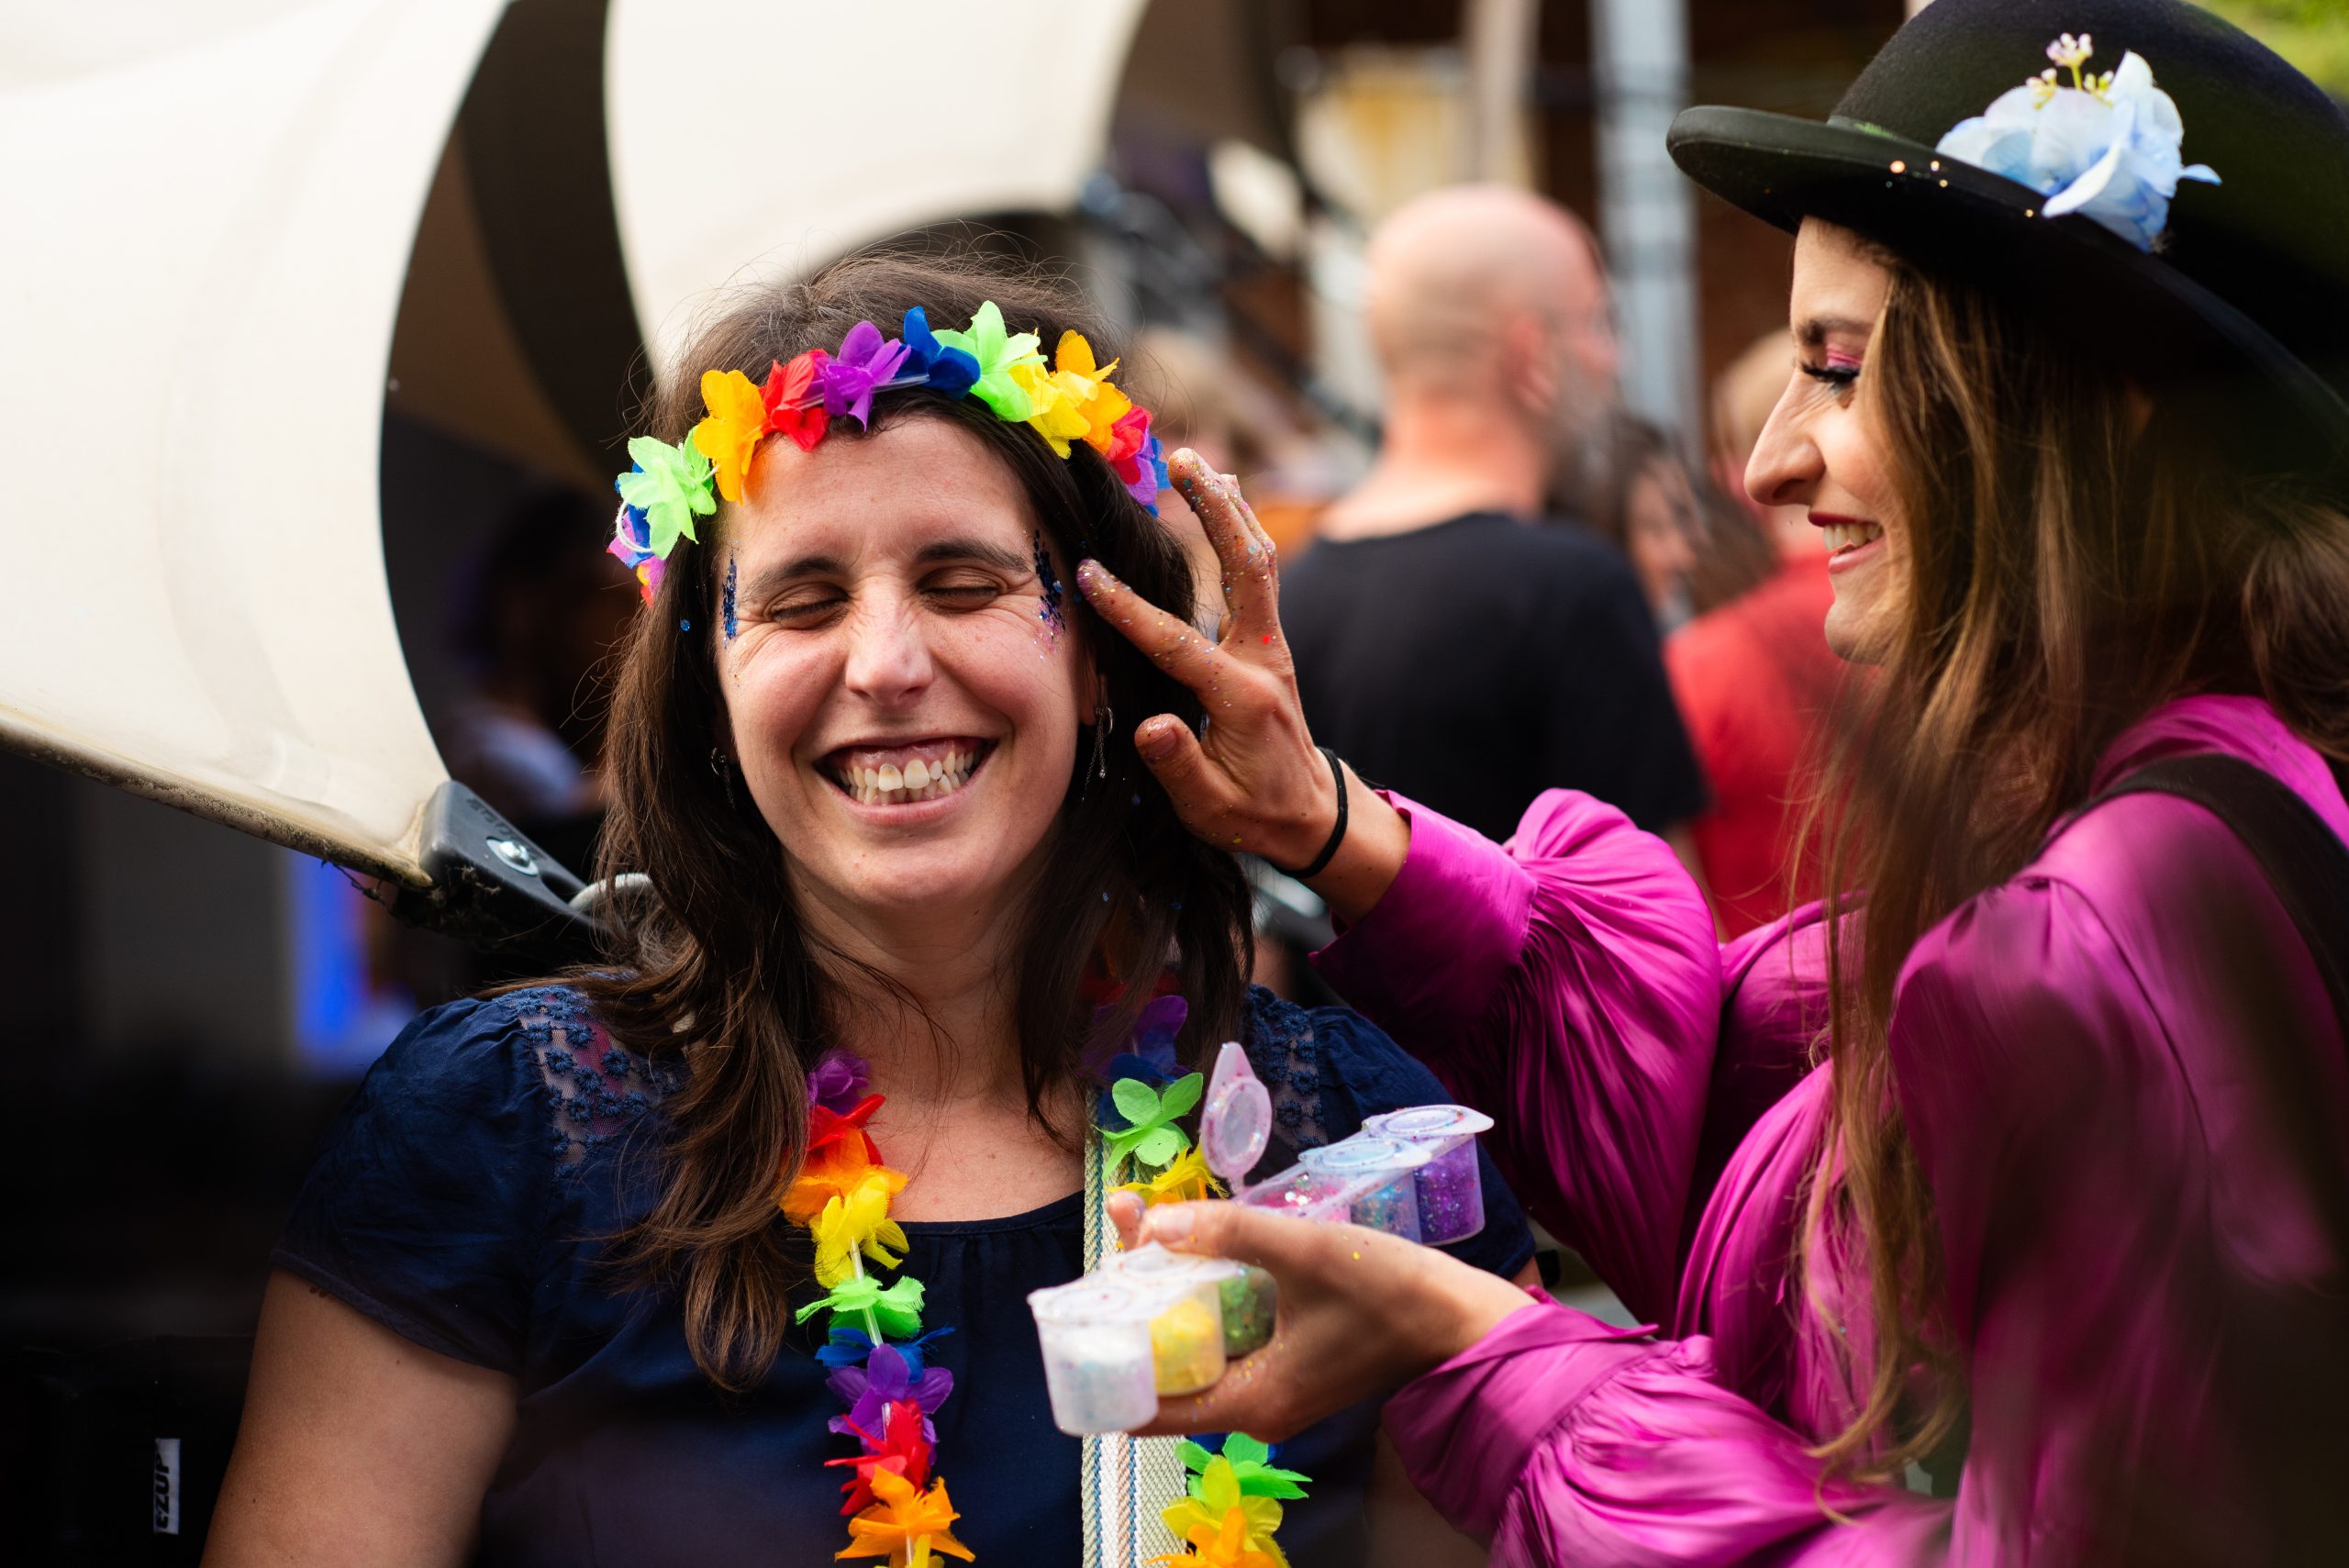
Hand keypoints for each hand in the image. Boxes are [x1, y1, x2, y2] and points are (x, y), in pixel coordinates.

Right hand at [1077, 450, 1409, 919]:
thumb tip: (1150, 727)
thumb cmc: (1253, 814)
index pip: (1179, 644)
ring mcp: (1271, 646)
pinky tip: (1223, 499)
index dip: (1131, 610)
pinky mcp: (1269, 642)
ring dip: (1229, 508)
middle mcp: (1263, 660)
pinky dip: (1240, 531)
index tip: (1091, 574)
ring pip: (1258, 560)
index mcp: (1242, 698)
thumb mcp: (1210, 808)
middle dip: (1215, 511)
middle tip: (1182, 460)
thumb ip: (1179, 766)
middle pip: (1247, 567)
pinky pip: (1259, 574)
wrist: (1311, 817)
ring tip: (1198, 462)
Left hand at [1103, 1192, 1536, 1440]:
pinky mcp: (1291, 1365)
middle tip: (1121, 1231)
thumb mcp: (1303, 1251)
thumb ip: (1226, 1232)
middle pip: (1165, 1367)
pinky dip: (1207, 1295)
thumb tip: (1151, 1222)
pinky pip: (1229, 1336)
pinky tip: (1200, 1246)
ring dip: (1170, 1290)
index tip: (1083, 1300)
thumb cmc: (1389, 1293)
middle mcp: (1252, 1407)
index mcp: (1247, 1402)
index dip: (1103, 1359)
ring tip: (1148, 1225)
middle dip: (1134, 1302)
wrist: (1463, 1320)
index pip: (1143, 1407)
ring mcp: (1274, 1387)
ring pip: (1197, 1345)